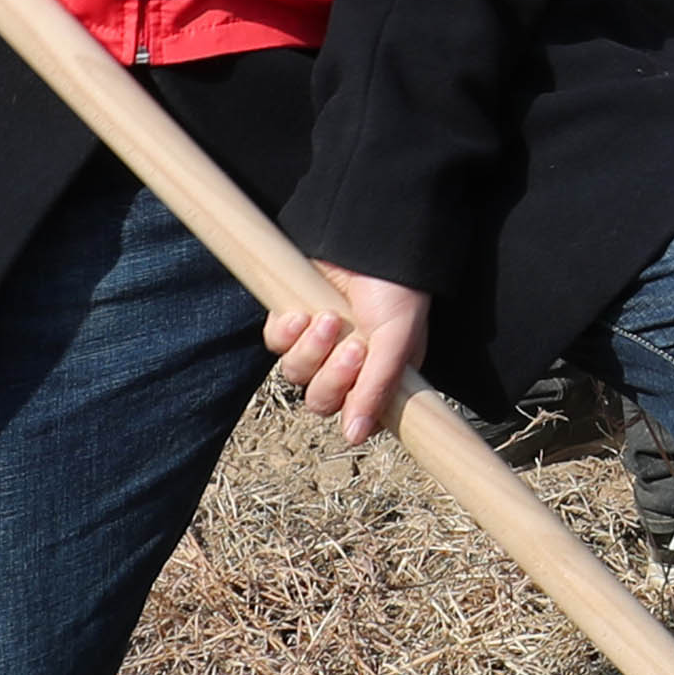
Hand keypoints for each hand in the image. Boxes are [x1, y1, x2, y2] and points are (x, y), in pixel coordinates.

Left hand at [265, 263, 429, 441]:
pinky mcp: (292, 320)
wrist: (369, 238)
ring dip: (311, 350)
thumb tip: (355, 436)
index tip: (359, 390)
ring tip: (330, 318)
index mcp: (379, 375)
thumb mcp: (397, 340)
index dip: (353, 407)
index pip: (355, 416)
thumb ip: (377, 387)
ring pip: (295, 373)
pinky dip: (287, 331)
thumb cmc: (395, 288)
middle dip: (333, 377)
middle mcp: (346, 365)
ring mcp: (316, 344)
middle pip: (319, 400)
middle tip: (353, 346)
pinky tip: (303, 313)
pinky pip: (276, 342)